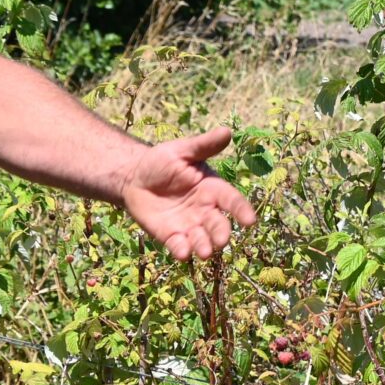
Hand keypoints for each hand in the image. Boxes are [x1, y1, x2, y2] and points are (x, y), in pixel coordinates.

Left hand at [118, 126, 258, 260]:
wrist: (134, 177)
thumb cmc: (162, 161)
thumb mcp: (182, 151)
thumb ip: (204, 146)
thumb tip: (227, 131)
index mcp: (213, 189)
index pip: (232, 201)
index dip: (242, 211)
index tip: (250, 222)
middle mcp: (205, 210)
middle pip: (219, 225)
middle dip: (221, 234)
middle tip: (221, 241)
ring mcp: (189, 225)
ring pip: (202, 240)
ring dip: (204, 247)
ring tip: (203, 252)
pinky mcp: (171, 236)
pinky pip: (179, 246)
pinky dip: (182, 251)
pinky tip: (182, 253)